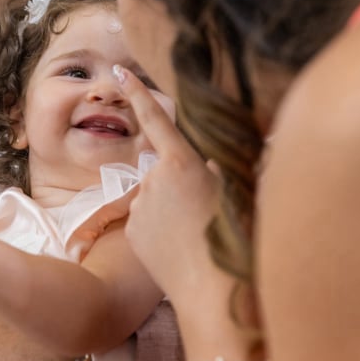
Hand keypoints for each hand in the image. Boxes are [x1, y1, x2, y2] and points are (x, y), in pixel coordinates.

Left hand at [115, 67, 222, 306]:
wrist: (210, 289)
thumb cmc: (235, 237)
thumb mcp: (238, 193)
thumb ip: (223, 168)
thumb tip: (212, 160)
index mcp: (182, 163)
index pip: (156, 119)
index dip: (138, 92)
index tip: (120, 71)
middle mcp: (153, 179)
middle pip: (165, 169)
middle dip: (179, 182)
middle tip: (202, 211)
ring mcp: (139, 205)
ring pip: (156, 196)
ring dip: (171, 207)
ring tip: (194, 234)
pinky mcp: (132, 230)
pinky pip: (147, 219)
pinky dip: (160, 227)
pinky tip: (178, 247)